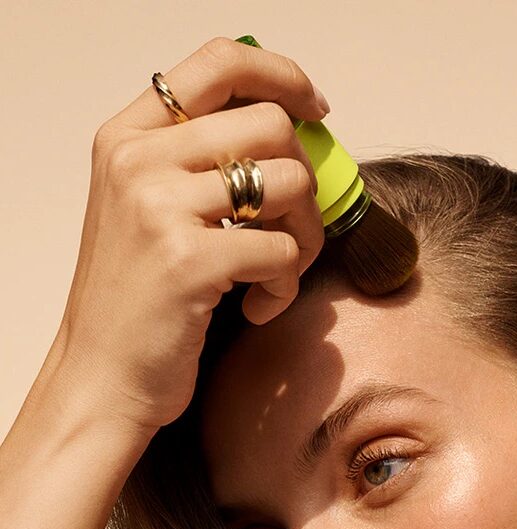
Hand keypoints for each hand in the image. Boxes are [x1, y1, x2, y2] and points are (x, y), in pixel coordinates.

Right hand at [55, 36, 328, 437]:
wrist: (101, 379)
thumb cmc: (135, 303)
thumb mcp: (145, 211)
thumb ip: (195, 164)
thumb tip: (287, 132)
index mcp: (127, 138)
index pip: (219, 62)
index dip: (283, 76)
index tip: (315, 109)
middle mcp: (139, 160)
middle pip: (272, 125)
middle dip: (304, 184)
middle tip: (291, 232)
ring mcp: (160, 207)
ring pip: (289, 184)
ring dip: (303, 237)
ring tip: (275, 275)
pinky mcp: (189, 261)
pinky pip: (282, 252)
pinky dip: (285, 287)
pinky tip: (255, 308)